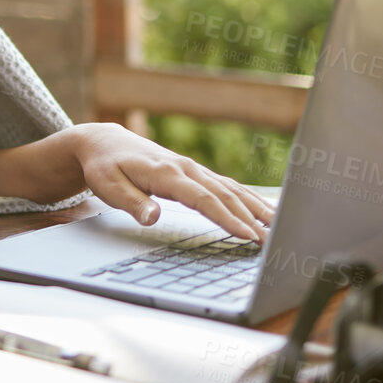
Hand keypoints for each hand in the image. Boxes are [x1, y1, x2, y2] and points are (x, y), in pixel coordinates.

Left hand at [66, 123, 274, 240]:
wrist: (104, 141)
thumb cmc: (105, 167)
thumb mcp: (108, 187)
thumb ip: (132, 203)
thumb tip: (153, 218)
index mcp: (166, 173)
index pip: (203, 199)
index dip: (227, 218)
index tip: (248, 235)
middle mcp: (185, 168)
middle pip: (225, 195)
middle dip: (251, 218)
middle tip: (273, 241)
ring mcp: (192, 169)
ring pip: (231, 188)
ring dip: (255, 207)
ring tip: (279, 226)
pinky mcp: (194, 172)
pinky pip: (227, 185)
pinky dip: (248, 197)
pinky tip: (263, 209)